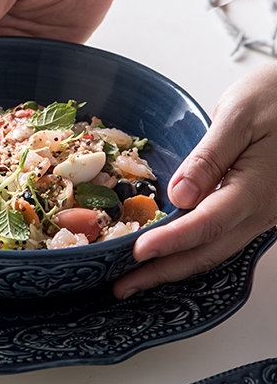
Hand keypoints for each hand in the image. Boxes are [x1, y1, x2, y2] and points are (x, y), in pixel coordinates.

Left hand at [113, 62, 276, 298]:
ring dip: (174, 267)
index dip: (169, 242)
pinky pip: (220, 237)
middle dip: (163, 272)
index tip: (136, 252)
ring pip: (214, 249)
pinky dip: (190, 250)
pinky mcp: (254, 207)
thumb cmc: (276, 97)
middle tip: (123, 286)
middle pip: (207, 251)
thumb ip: (208, 157)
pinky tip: (168, 254)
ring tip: (138, 278)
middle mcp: (261, 209)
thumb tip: (178, 195)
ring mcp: (260, 212)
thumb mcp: (238, 116)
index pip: (205, 224)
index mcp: (256, 188)